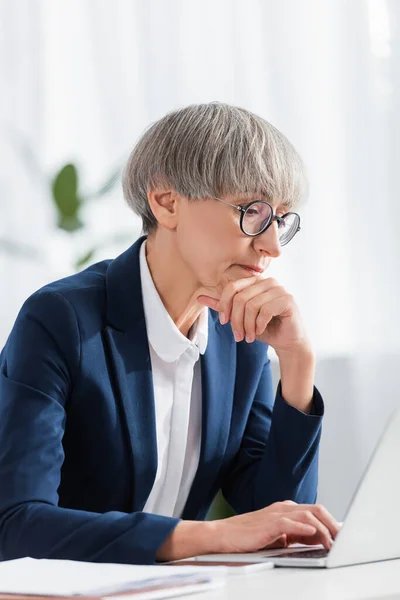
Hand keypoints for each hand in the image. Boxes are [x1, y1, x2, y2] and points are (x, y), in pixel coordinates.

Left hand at [197, 276, 309, 353]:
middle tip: (238, 336)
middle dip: (236, 320)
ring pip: (252, 305)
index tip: (224, 322)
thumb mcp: (240, 317)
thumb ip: (223, 306)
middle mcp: (267, 281)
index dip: (224, 305)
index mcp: (255, 281)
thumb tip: (200, 297)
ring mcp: (279, 289)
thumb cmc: (264, 327)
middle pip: (240, 297)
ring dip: (247, 325)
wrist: (287, 340)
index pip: (232, 287)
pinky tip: (260, 332)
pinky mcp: (287, 299)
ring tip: (249, 337)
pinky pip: (265, 311)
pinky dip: (259, 325)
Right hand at [212, 501, 339, 553]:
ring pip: (306, 515)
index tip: (343, 537)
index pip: (315, 512)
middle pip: (316, 510)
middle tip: (344, 539)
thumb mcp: (277, 537)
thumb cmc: (248, 537)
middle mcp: (283, 508)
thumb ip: (296, 536)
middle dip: (332, 524)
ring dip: (322, 529)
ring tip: (332, 542)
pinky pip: (289, 523)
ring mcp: (276, 514)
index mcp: (287, 510)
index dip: (331, 523)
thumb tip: (318, 541)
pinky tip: (312, 534)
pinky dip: (303, 528)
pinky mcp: (267, 524)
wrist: (223, 535)